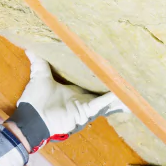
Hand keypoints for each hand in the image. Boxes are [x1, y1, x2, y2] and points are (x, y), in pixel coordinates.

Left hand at [7, 52, 126, 152]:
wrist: (31, 117)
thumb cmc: (35, 100)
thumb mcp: (40, 76)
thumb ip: (39, 63)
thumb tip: (30, 48)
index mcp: (74, 90)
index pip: (90, 81)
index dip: (100, 75)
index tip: (110, 65)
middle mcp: (82, 98)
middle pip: (102, 91)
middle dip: (115, 86)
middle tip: (130, 76)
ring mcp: (85, 105)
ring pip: (106, 99)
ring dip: (118, 94)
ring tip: (135, 88)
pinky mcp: (84, 111)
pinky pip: (100, 104)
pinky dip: (110, 99)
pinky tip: (121, 93)